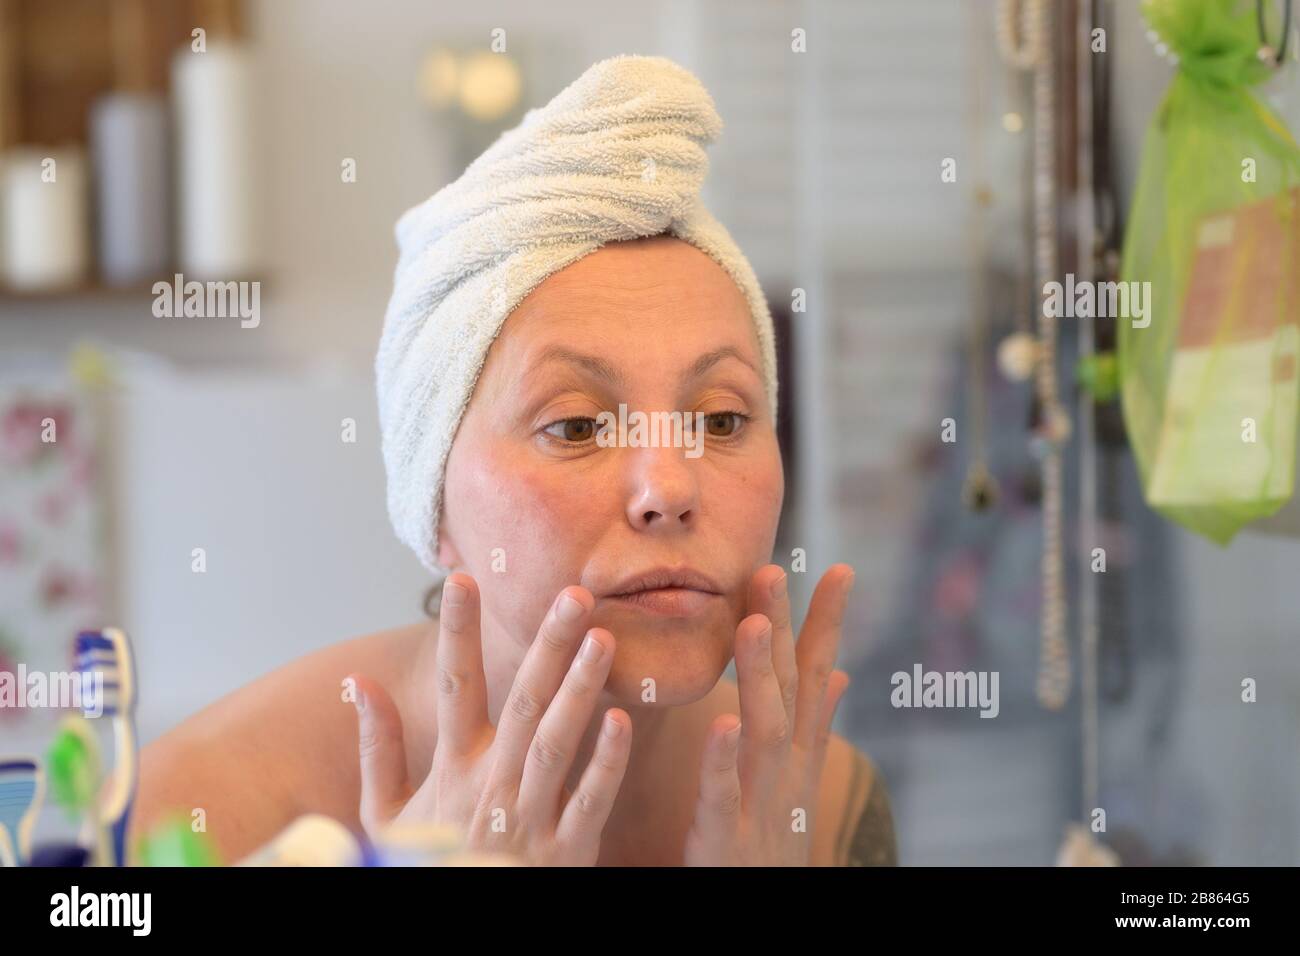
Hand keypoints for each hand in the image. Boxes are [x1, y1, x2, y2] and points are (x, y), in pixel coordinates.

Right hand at [350, 573, 631, 865]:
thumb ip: (377, 747)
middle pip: (522, 702)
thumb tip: (358, 683)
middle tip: (575, 593)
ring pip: (556, 743)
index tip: (463, 578)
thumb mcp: (387, 813)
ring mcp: (528, 818)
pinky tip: (622, 722)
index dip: (456, 632)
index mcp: (453, 768)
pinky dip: (605, 764)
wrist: (452, 922)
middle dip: (548, 645)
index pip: (454, 686)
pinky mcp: (564, 853)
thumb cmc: (433, 863)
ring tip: (602, 639)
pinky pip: (588, 802)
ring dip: (580, 690)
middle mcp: (490, 785)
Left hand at [684, 563, 854, 865]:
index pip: (816, 679)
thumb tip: (840, 673)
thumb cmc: (772, 847)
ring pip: (764, 733)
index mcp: (798, 758)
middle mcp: (787, 776)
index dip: (827, 626)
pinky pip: (721, 796)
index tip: (840, 570)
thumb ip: (816, 728)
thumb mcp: (798, 783)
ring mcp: (760, 807)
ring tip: (755, 624)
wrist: (765, 912)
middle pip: (789, 693)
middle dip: (786, 632)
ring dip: (762, 677)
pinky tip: (722, 720)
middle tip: (773, 569)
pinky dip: (723, 759)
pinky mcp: (724, 842)